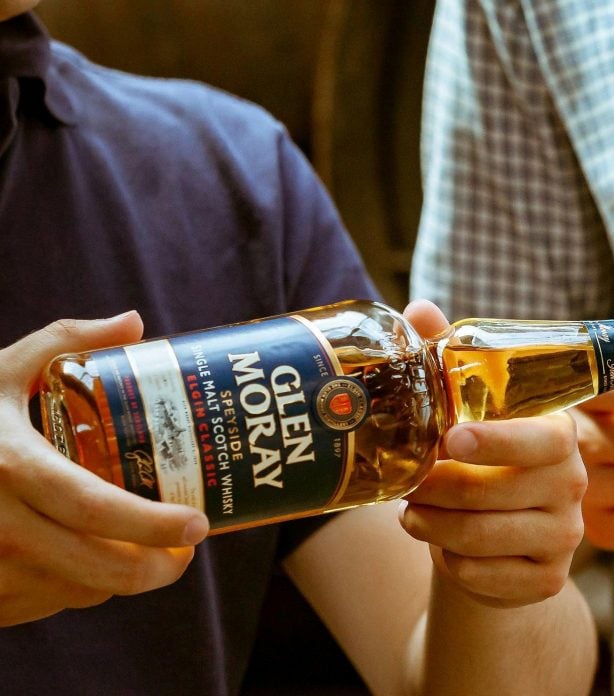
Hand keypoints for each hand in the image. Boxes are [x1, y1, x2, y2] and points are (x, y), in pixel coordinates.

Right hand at [0, 314, 207, 625]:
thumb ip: (64, 341)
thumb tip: (133, 322)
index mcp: (10, 466)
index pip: (95, 508)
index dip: (153, 525)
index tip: (198, 525)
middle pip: (97, 569)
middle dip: (156, 569)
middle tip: (185, 551)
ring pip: (76, 591)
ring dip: (119, 578)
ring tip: (145, 552)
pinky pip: (44, 605)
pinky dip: (77, 588)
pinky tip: (89, 560)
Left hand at [398, 300, 586, 607]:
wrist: (500, 535)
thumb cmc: (481, 461)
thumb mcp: (467, 410)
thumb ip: (448, 358)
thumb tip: (419, 309)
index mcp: (559, 435)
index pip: (542, 440)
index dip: (497, 440)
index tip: (451, 439)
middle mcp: (572, 484)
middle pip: (498, 493)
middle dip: (438, 490)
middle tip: (407, 484)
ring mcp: (566, 536)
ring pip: (485, 537)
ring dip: (434, 526)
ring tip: (409, 514)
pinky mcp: (548, 579)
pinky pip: (487, 576)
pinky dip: (452, 563)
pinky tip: (441, 546)